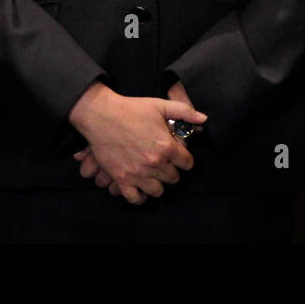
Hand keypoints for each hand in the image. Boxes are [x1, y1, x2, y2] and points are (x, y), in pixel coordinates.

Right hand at [72, 81, 200, 202]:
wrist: (101, 115)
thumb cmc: (131, 108)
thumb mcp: (160, 105)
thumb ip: (184, 111)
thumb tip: (203, 119)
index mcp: (166, 146)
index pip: (187, 163)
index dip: (185, 159)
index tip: (179, 156)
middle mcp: (155, 164)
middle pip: (173, 178)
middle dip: (171, 170)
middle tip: (165, 163)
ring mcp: (138, 174)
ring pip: (158, 191)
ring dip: (158, 184)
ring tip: (154, 175)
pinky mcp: (122, 179)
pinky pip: (135, 198)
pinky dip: (140, 196)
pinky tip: (141, 189)